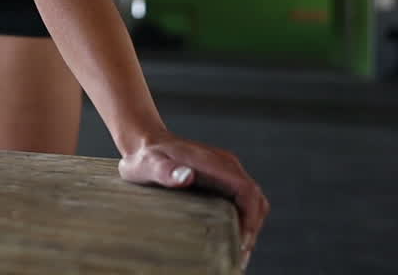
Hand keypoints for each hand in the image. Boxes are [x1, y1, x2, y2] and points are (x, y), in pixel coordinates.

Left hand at [118, 132, 268, 270]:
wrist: (143, 142)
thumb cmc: (143, 157)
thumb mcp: (147, 165)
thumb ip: (165, 170)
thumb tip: (187, 176)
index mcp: (212, 161)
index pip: (246, 190)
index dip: (250, 217)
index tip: (241, 241)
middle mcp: (224, 164)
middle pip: (254, 198)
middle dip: (252, 226)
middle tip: (239, 254)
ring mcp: (224, 170)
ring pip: (251, 200)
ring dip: (249, 224)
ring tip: (236, 250)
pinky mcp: (221, 178)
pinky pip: (240, 199)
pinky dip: (242, 218)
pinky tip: (229, 235)